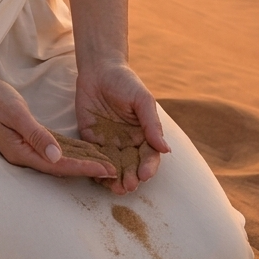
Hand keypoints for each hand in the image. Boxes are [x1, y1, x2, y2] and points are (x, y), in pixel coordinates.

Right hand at [0, 74, 118, 180]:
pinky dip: (71, 151)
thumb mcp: (16, 114)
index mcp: (21, 153)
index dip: (82, 168)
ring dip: (81, 161)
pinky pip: (54, 149)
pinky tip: (85, 150)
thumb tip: (56, 157)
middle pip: (61, 167)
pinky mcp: (29, 140)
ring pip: (59, 159)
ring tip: (105, 163)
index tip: (105, 169)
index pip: (58, 166)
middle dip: (87, 168)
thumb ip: (36, 135)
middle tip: (114, 169)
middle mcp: (25, 155)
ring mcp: (26, 149)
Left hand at [75, 62, 170, 194]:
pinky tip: (96, 177)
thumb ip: (152, 124)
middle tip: (129, 186)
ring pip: (114, 166)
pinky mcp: (91, 140)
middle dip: (131, 178)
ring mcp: (109, 142)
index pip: (149, 155)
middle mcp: (128, 142)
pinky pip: (94, 158)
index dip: (148, 167)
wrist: (99, 69)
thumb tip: (166, 149)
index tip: (145, 174)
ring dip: (115, 179)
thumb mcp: (142, 100)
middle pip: (131, 166)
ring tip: (115, 188)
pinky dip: (96, 169)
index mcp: (143, 134)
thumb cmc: (125, 82)